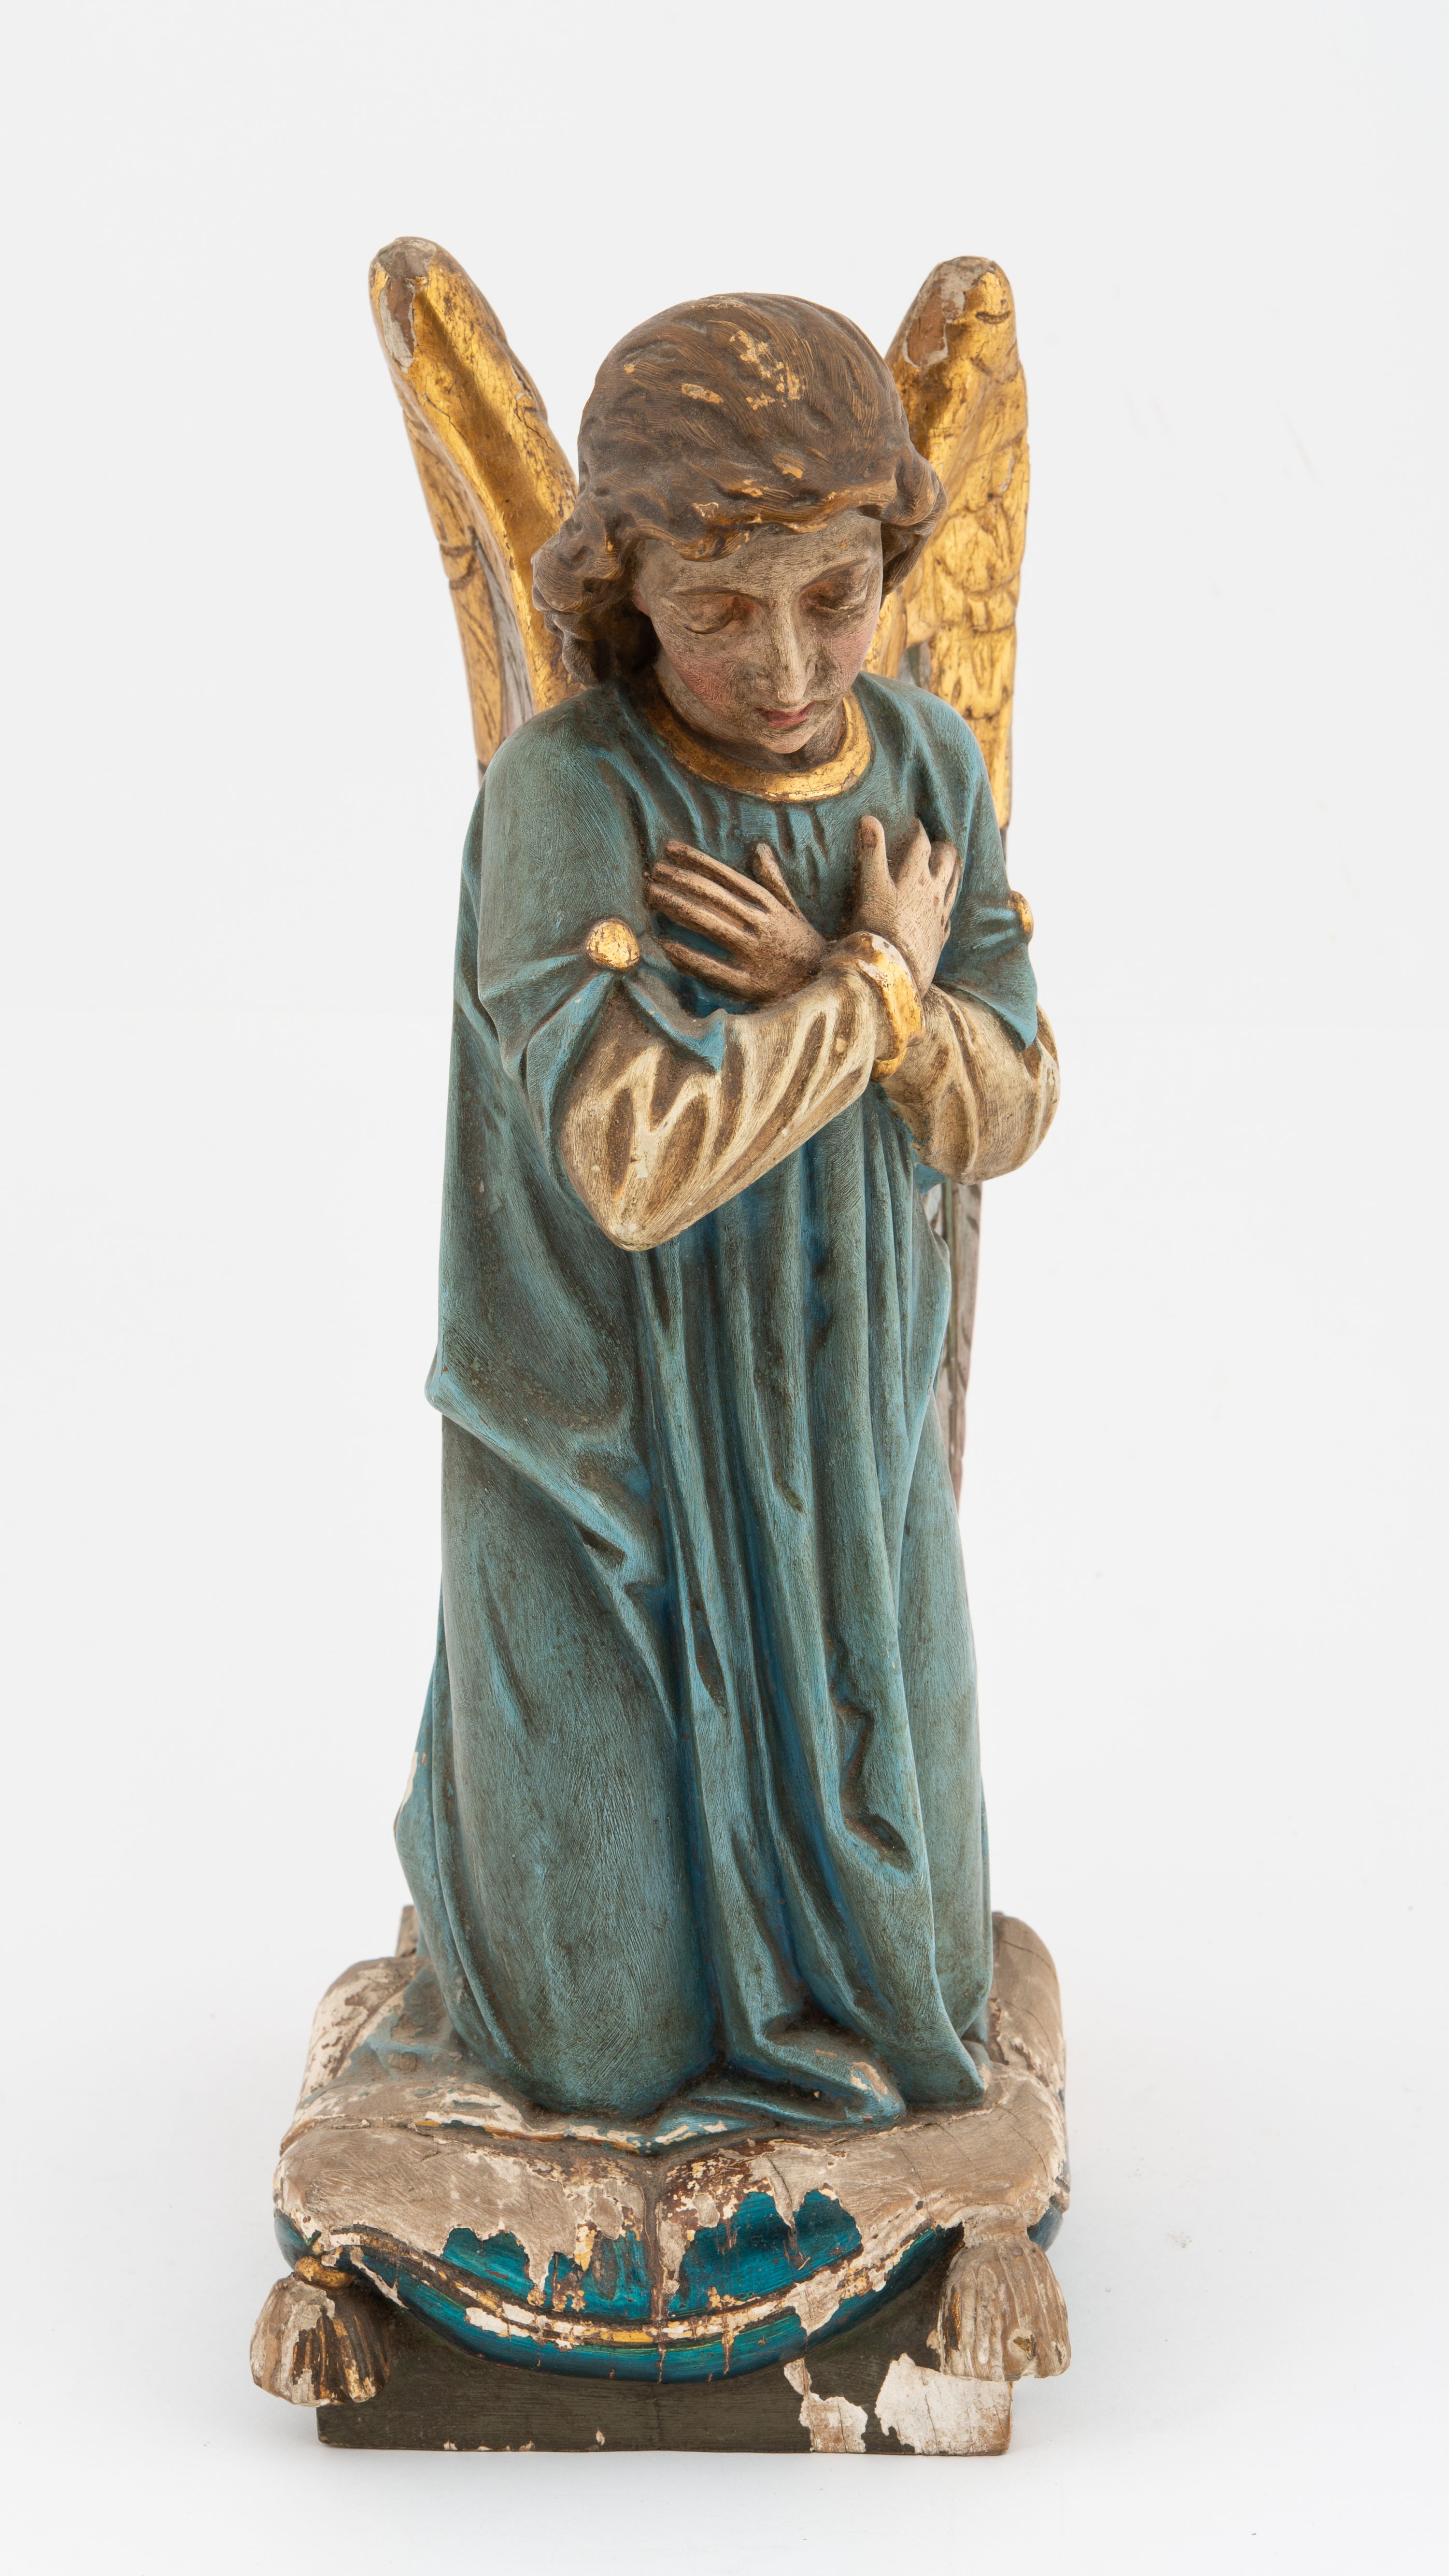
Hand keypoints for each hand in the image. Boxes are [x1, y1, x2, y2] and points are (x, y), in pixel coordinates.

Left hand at [646, 840, 826, 1001]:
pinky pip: (714, 968)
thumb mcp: (791, 909)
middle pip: (713, 896)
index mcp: (768, 905)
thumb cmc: (802, 945)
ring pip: (710, 924)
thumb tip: (760, 848)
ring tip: (652, 896)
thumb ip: (773, 880)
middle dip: (680, 881)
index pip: (726, 876)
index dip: (696, 861)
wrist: (826, 985)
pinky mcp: (751, 984)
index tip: (670, 849)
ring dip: (678, 907)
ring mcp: (755, 954)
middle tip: (652, 872)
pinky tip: (666, 945)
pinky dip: (689, 956)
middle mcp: (761, 925)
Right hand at [848, 816, 960, 992]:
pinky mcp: (940, 937)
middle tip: (939, 842)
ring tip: (953, 865)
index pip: (922, 844)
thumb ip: (871, 853)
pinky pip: (949, 915)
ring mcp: (939, 916)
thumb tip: (869, 818)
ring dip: (954, 872)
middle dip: (943, 848)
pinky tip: (945, 907)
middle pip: (946, 862)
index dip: (918, 830)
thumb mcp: (871, 888)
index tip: (914, 823)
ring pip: (954, 886)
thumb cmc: (878, 930)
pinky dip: (948, 904)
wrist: (895, 973)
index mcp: (916, 877)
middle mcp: (933, 893)